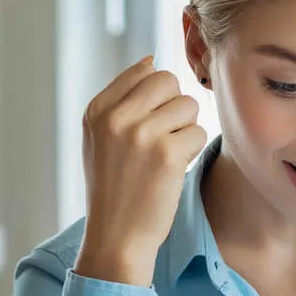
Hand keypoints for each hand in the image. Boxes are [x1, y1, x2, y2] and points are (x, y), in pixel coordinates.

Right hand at [74, 56, 206, 286]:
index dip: (156, 96)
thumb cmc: (114, 188)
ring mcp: (141, 134)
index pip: (143, 71)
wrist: (116, 236)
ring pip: (187, 106)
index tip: (150, 123)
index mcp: (97, 110)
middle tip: (163, 137)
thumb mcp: (101, 139)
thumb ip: (122, 99)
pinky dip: (191, 152)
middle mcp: (116, 117)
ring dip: (184, 130)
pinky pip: (197, 132)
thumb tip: (152, 59)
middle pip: (168, 81)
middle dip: (173, 107)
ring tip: (164, 156)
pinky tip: (172, 170)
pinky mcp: (168, 154)